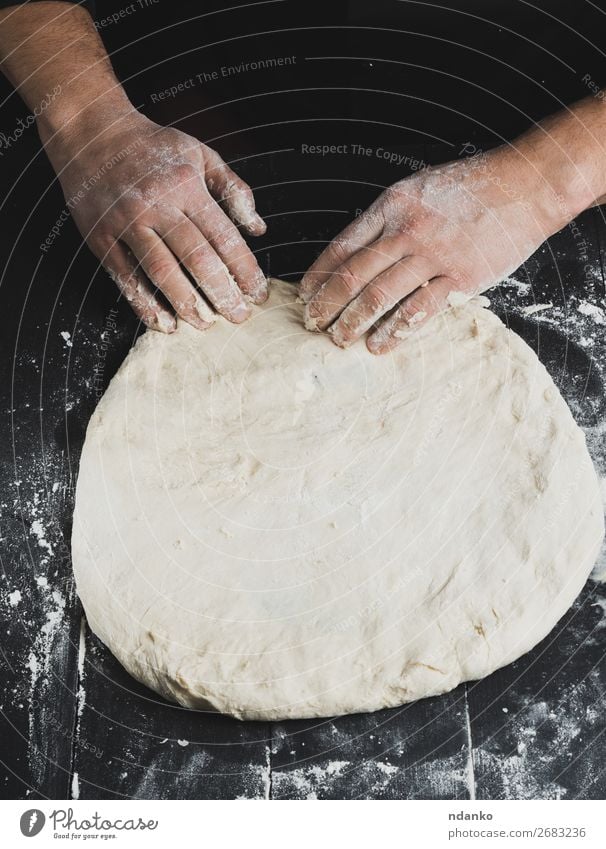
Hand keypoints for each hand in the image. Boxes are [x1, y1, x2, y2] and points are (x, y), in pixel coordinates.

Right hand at [44, 111, 266, 331]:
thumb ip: (234, 190)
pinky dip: (146, 304)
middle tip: (238, 316)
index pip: (223, 236)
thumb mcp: (201, 154)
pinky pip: (126, 278)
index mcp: (186, 186)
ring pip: (161, 272)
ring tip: (205, 324)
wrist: (91, 133)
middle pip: (196, 259)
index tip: (258, 293)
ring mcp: (126, 224)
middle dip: (222, 293)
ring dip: (186, 304)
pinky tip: (164, 323)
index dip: (244, 270)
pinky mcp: (101, 239)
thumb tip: (259, 229)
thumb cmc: (152, 147)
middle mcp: (157, 205)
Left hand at [300, 145, 567, 352]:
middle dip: (326, 305)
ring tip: (338, 339)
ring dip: (353, 322)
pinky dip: (394, 332)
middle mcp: (406, 231)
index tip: (305, 295)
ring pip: (379, 296)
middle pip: (352, 275)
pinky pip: (418, 311)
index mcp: (392, 205)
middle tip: (312, 323)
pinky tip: (378, 345)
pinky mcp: (459, 278)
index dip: (318, 275)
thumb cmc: (473, 185)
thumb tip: (357, 249)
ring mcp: (433, 256)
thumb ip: (388, 217)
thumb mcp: (419, 187)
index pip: (342, 246)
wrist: (525, 184)